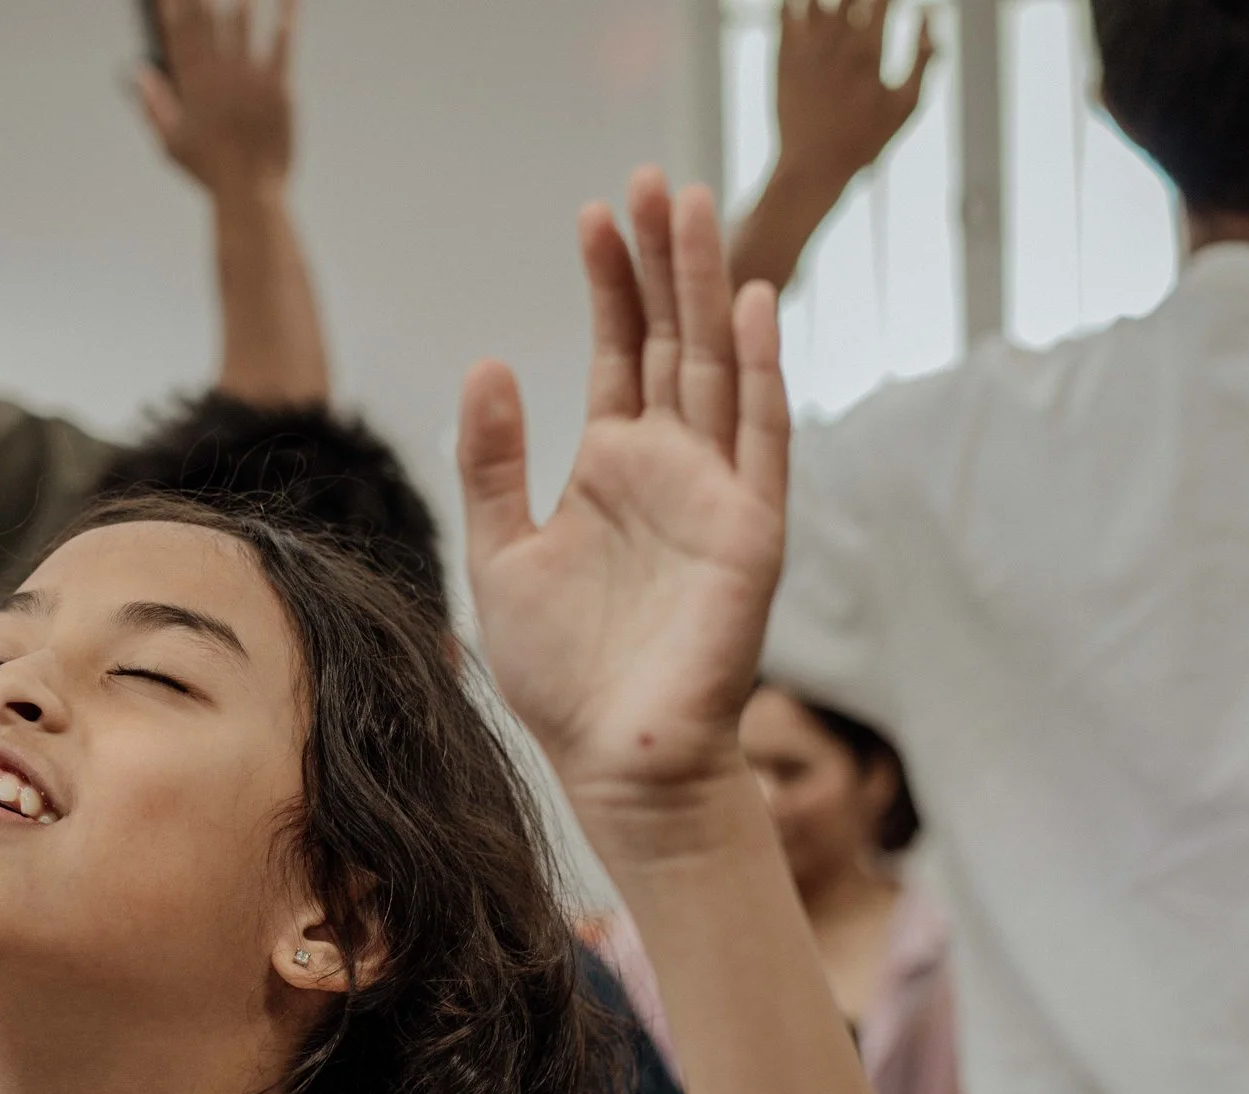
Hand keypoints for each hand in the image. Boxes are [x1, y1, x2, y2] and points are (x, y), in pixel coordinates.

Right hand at [137, 0, 298, 197]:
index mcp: (192, 87)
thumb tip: (138, 72)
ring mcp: (249, 80)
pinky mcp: (278, 88)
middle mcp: (219, 76)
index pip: (179, 34)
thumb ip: (152, 105)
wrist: (249, 192)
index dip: (174, 7)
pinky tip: (289, 2)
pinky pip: (282, 46)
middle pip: (207, 22)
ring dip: (242, 0)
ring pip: (243, 26)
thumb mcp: (169, 143)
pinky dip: (286, 21)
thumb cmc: (208, 171)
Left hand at [458, 168, 789, 834]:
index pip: (619, 352)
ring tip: (695, 207)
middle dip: (662, 260)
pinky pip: (760, 438)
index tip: (592, 215)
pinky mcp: (750, 533)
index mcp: (613, 468)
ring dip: (708, 288)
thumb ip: (493, 463)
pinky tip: (752, 305)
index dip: (609, 283)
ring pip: (718, 368)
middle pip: (672, 340)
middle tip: (652, 178)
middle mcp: (671, 468)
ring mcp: (716, 495)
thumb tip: (488, 364)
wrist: (612, 760)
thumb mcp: (499, 554)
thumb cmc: (560, 674)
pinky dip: (760, 371)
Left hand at [775, 0, 934, 190]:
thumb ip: (924, 57)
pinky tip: (807, 5)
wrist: (812, 167)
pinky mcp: (783, 56)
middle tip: (867, 4)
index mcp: (870, 52)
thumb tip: (932, 12)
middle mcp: (837, 44)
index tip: (894, 1)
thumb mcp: (906, 105)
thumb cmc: (865, 139)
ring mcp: (806, 49)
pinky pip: (785, 10)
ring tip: (843, 5)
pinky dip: (794, 0)